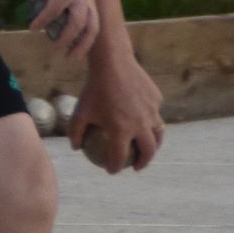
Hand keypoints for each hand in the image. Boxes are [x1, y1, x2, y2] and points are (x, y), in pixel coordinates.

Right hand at [14, 0, 98, 60]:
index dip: (85, 44)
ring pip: (75, 22)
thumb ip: (57, 16)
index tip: (73, 57)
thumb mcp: (53, 0)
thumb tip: (56, 37)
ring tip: (52, 47)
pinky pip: (53, 12)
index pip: (93, 26)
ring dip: (64, 38)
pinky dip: (42, 22)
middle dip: (78, 45)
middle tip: (64, 56)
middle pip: (88, 27)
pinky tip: (33, 27)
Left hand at [66, 49, 164, 175]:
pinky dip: (151, 120)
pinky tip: (144, 120)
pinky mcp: (157, 99)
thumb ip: (75, 132)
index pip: (120, 158)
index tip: (111, 170)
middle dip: (143, 163)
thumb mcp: (79, 111)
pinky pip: (155, 113)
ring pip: (158, 134)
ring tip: (147, 148)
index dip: (115, 168)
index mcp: (121, 130)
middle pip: (148, 151)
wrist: (113, 62)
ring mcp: (152, 111)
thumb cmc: (93, 88)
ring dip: (154, 145)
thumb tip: (75, 147)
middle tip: (136, 166)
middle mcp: (140, 124)